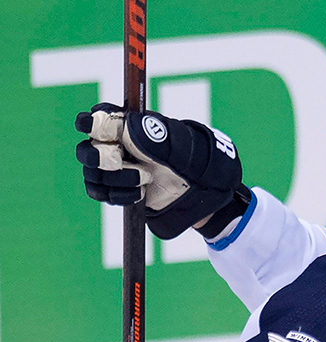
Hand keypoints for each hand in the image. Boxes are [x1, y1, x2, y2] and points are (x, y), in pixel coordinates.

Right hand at [74, 103, 247, 238]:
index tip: (87, 125)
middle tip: (118, 160)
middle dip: (101, 158)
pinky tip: (141, 192)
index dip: (88, 123)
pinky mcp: (115, 189)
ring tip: (146, 177)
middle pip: (86, 152)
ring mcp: (112, 169)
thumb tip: (107, 121)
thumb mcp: (168, 141)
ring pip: (94, 176)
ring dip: (121, 179)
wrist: (196, 186)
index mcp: (122, 125)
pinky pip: (102, 194)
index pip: (93, 120)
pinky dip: (121, 195)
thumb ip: (139, 130)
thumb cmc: (184, 156)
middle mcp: (112, 145)